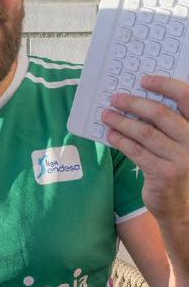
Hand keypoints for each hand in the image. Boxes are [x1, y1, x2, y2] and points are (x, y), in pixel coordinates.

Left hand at [102, 75, 188, 224]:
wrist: (181, 206)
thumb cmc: (174, 164)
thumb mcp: (177, 142)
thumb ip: (165, 123)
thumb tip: (132, 99)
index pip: (187, 98)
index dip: (166, 85)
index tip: (144, 80)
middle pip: (160, 113)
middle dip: (134, 103)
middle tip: (115, 98)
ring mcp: (182, 159)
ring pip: (145, 132)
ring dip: (122, 121)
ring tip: (106, 115)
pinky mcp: (165, 174)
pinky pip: (136, 151)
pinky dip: (120, 140)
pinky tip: (110, 134)